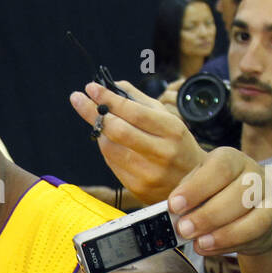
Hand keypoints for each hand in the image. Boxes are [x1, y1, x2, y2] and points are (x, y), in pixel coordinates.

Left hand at [68, 80, 204, 204]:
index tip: (91, 87)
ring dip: (99, 131)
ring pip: (110, 147)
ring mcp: (148, 172)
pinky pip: (111, 163)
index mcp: (171, 130)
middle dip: (93, 112)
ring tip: (99, 121)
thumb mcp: (168, 119)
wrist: (192, 185)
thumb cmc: (177, 145)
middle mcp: (161, 152)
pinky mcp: (137, 187)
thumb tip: (112, 85)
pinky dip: (106, 148)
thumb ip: (140, 101)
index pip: (134, 112)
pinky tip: (109, 141)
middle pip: (118, 130)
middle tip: (78, 98)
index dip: (109, 99)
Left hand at [167, 148, 271, 255]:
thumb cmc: (217, 196)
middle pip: (236, 191)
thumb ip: (187, 197)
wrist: (254, 208)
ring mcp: (266, 193)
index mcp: (229, 158)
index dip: (196, 187)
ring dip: (219, 230)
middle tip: (184, 229)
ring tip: (197, 242)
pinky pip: (255, 228)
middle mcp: (252, 172)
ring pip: (247, 210)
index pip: (218, 167)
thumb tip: (170, 214)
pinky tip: (208, 246)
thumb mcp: (199, 189)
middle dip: (206, 214)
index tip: (174, 205)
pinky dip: (229, 240)